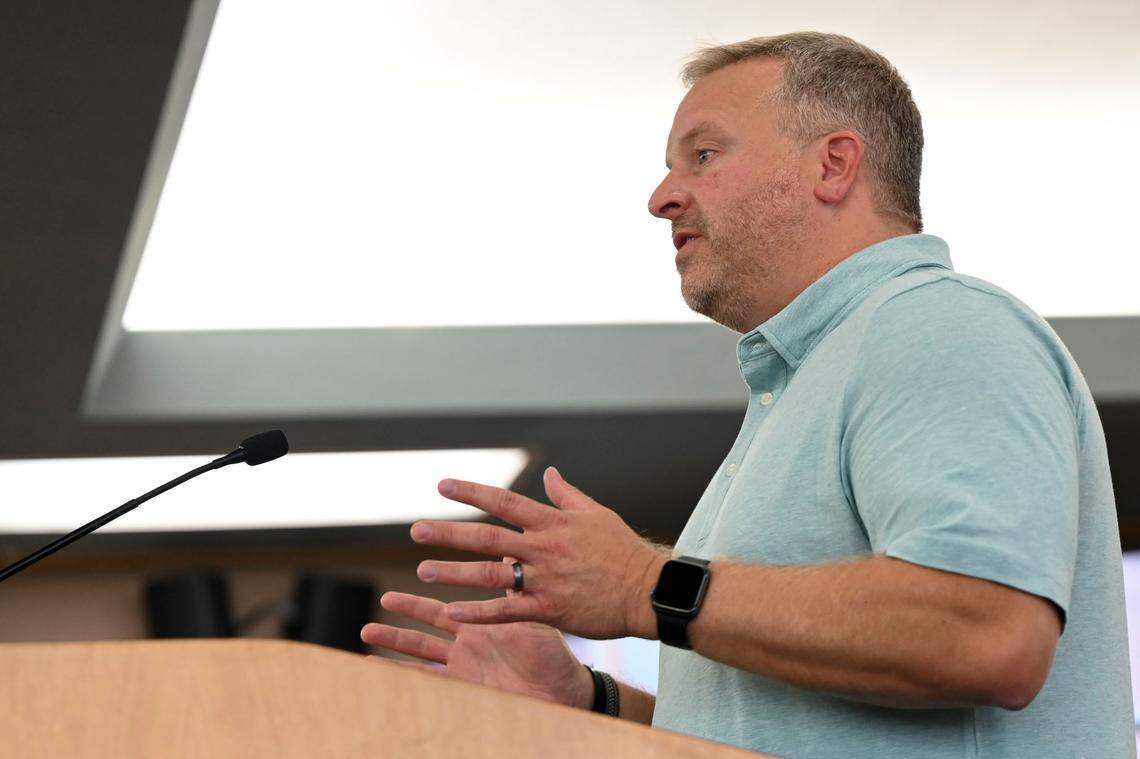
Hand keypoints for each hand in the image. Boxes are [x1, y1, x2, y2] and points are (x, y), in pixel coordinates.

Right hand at [360, 572, 594, 708]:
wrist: (561, 692)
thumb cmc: (552, 654)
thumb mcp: (533, 615)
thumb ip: (517, 587)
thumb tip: (512, 547)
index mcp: (483, 620)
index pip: (453, 597)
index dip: (433, 586)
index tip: (417, 564)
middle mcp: (468, 641)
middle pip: (428, 622)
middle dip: (405, 610)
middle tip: (383, 599)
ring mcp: (463, 665)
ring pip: (421, 649)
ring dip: (394, 642)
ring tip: (366, 633)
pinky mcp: (463, 686)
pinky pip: (427, 681)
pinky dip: (403, 676)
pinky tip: (380, 671)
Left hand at [410, 466, 669, 638]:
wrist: (648, 590)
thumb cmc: (623, 550)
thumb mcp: (596, 514)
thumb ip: (566, 495)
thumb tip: (548, 473)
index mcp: (552, 522)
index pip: (503, 501)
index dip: (471, 491)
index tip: (442, 485)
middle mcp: (543, 547)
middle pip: (487, 536)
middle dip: (449, 532)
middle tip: (416, 529)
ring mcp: (545, 579)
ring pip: (490, 574)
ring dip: (454, 572)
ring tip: (423, 571)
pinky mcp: (550, 610)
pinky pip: (507, 611)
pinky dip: (478, 612)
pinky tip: (452, 614)